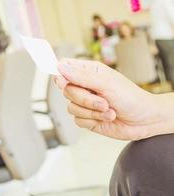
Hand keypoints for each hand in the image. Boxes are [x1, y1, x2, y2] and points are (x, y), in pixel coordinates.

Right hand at [55, 59, 171, 140]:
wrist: (144, 120)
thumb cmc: (130, 97)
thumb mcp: (106, 83)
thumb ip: (81, 76)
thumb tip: (60, 67)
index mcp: (88, 72)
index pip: (64, 67)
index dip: (60, 74)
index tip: (64, 82)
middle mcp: (84, 86)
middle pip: (66, 90)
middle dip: (85, 99)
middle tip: (103, 101)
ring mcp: (85, 103)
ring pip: (71, 107)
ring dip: (92, 111)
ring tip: (109, 110)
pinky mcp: (87, 118)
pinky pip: (78, 120)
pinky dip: (93, 120)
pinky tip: (107, 117)